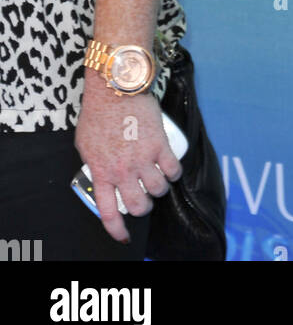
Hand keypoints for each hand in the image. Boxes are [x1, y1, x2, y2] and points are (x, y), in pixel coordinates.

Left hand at [75, 79, 182, 242]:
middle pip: (138, 206)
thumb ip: (95, 165)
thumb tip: (103, 175)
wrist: (116, 88)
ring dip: (159, 189)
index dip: (117, 230)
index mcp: (101, 173)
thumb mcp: (85, 145)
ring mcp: (143, 159)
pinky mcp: (160, 145)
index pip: (109, 213)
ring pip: (158, 190)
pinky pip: (173, 170)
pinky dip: (174, 173)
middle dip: (143, 206)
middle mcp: (123, 171)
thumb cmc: (98, 112)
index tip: (123, 235)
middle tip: (143, 197)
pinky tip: (171, 168)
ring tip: (157, 179)